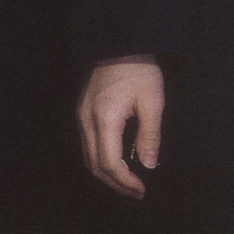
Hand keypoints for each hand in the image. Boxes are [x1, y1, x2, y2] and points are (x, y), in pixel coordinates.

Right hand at [77, 56, 163, 199]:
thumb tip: (149, 165)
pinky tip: (118, 162)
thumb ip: (150, 135)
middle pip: (94, 165)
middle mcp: (86, 121)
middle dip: (115, 183)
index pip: (109, 163)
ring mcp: (81, 116)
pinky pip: (88, 144)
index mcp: (104, 119)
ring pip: (88, 157)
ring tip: (128, 182)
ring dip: (107, 174)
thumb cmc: (139, 69)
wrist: (119, 41)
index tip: (142, 190)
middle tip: (136, 192)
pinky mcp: (83, 112)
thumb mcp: (152, 101)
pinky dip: (101, 159)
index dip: (125, 181)